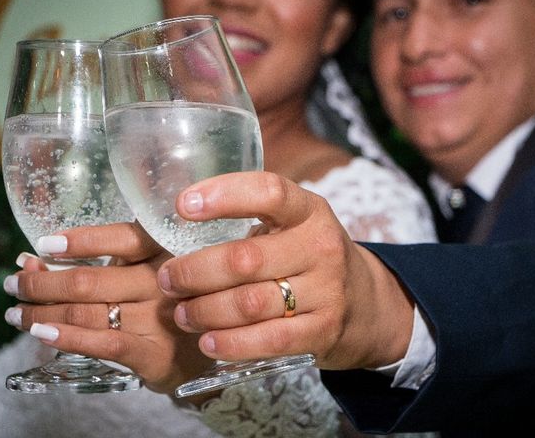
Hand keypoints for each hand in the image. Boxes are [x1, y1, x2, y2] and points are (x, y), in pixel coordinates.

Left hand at [5, 222, 213, 394]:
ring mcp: (159, 317)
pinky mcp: (152, 352)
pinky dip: (66, 337)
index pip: (120, 238)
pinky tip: (41, 332)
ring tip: (16, 313)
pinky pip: (101, 343)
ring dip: (41, 312)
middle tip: (13, 285)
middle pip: (89, 280)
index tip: (44, 245)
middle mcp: (162, 281)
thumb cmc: (164, 301)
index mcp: (164, 250)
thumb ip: (95, 263)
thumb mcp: (139, 272)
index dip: (79, 241)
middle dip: (41, 284)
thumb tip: (29, 261)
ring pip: (87, 312)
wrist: (201, 350)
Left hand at [156, 172, 414, 369]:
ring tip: (181, 314)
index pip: (269, 192)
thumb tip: (181, 219)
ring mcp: (327, 291)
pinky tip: (208, 341)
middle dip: (194, 272)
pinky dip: (231, 343)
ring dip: (205, 311)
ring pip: (250, 303)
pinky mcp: (324, 331)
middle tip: (167, 279)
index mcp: (310, 211)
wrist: (367, 305)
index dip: (224, 196)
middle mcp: (321, 247)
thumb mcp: (296, 226)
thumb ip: (254, 220)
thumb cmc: (311, 258)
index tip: (183, 206)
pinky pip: (269, 340)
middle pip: (244, 259)